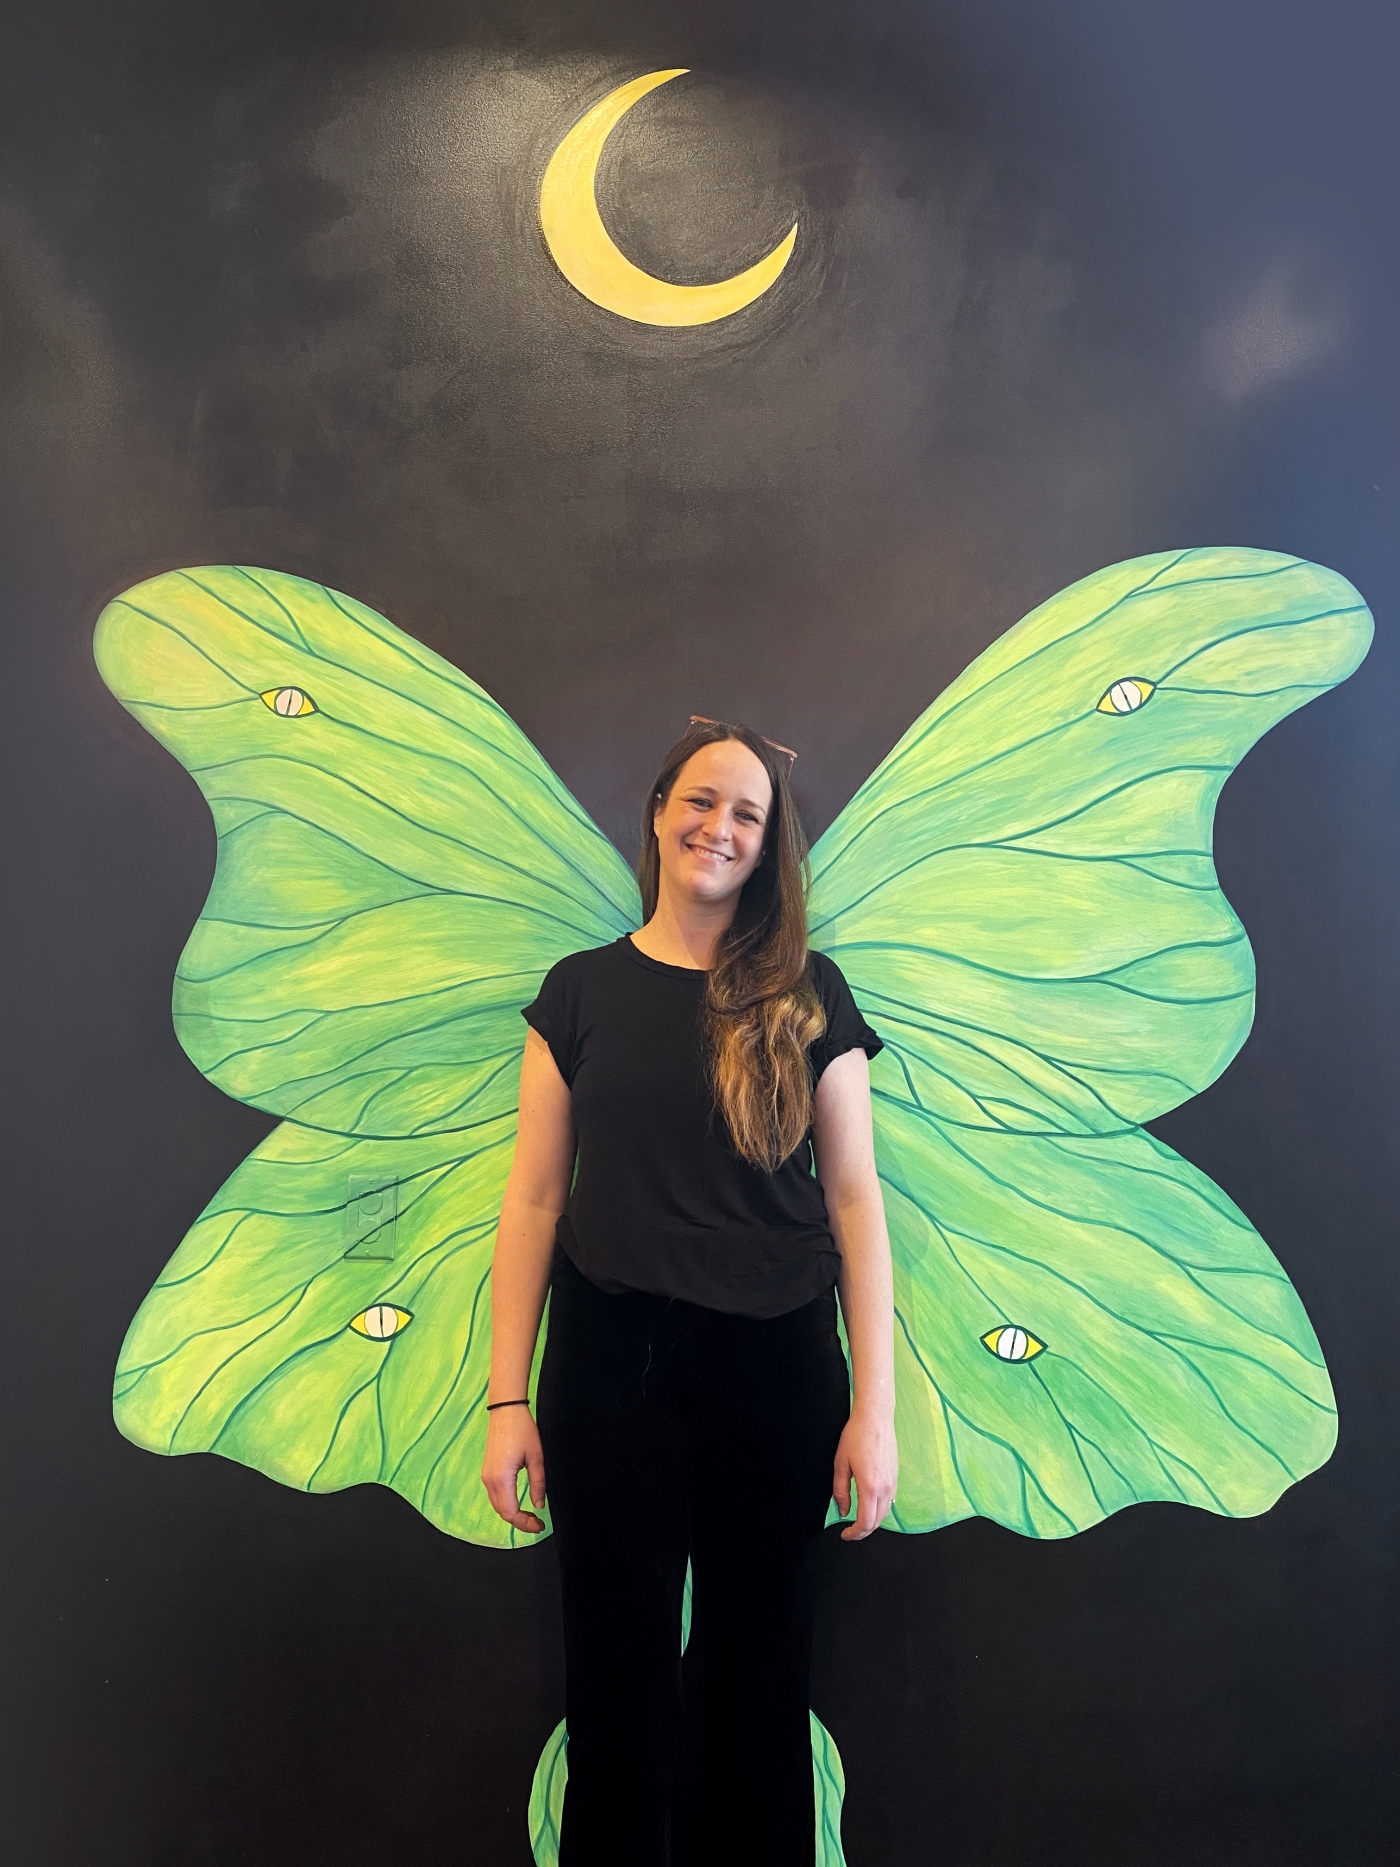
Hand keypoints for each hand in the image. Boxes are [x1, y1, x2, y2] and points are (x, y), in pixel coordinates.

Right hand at [481, 1406, 546, 1533]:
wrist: (506, 1410)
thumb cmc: (523, 1430)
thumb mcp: (536, 1457)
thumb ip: (538, 1484)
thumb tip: (539, 1505)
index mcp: (502, 1479)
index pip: (511, 1512)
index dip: (525, 1524)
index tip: (540, 1526)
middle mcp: (489, 1480)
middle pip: (502, 1512)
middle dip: (519, 1522)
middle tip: (537, 1523)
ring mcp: (486, 1476)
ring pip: (497, 1505)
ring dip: (512, 1514)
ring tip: (530, 1515)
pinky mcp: (486, 1471)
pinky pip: (494, 1496)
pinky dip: (505, 1505)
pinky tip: (518, 1503)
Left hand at [833, 1408, 897, 1540]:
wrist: (875, 1418)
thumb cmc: (856, 1436)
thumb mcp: (840, 1464)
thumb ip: (840, 1491)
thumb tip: (843, 1511)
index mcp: (869, 1487)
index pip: (865, 1523)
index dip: (854, 1534)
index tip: (844, 1535)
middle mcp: (885, 1488)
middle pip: (877, 1522)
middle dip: (862, 1531)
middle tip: (849, 1531)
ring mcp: (892, 1483)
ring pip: (884, 1513)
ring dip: (872, 1521)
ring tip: (857, 1519)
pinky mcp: (895, 1477)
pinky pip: (889, 1501)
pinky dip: (879, 1509)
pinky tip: (869, 1504)